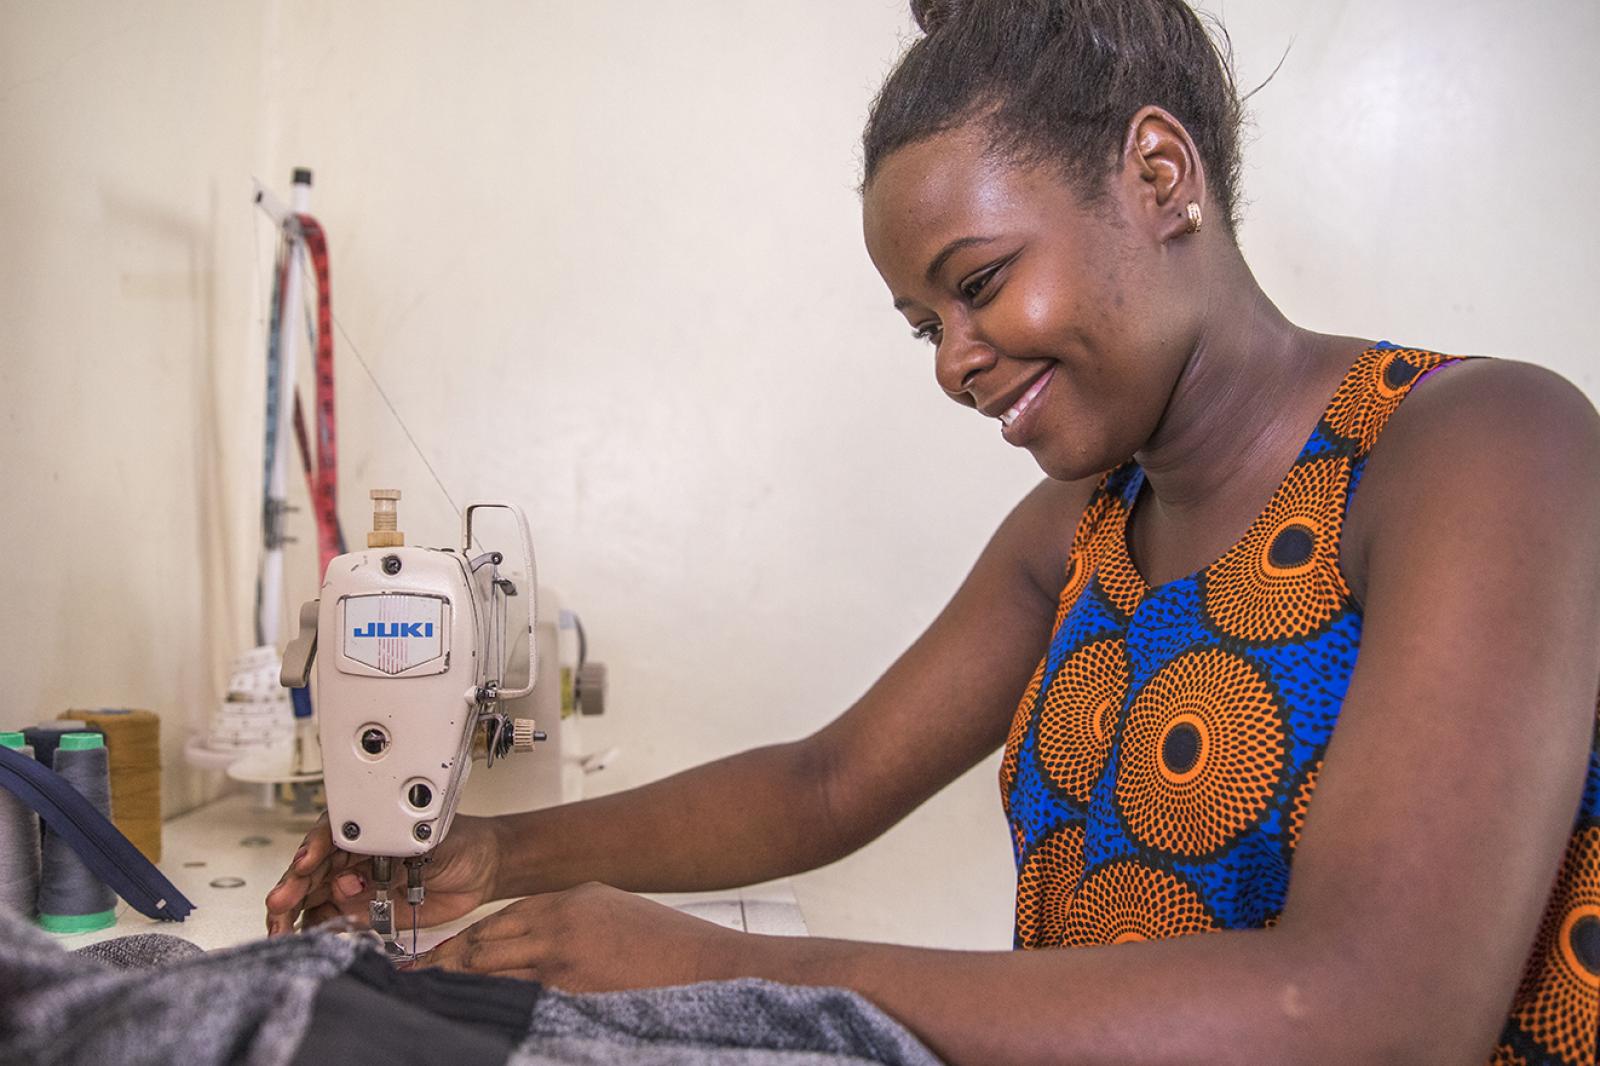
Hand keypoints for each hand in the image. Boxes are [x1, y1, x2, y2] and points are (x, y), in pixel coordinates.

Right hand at [265, 812, 502, 935]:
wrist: (479, 869)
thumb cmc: (459, 842)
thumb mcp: (432, 840)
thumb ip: (396, 856)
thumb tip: (362, 875)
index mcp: (366, 829)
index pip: (330, 835)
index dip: (313, 849)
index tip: (304, 863)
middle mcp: (353, 856)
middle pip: (311, 870)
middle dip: (292, 886)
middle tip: (280, 903)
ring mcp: (354, 884)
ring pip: (312, 898)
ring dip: (294, 913)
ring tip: (282, 929)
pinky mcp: (361, 911)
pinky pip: (330, 920)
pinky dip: (316, 930)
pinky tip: (305, 938)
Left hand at [412, 882, 741, 990]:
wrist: (704, 965)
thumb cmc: (663, 941)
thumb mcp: (607, 908)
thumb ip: (564, 915)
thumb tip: (523, 935)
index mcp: (566, 902)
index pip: (495, 922)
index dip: (458, 944)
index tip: (428, 959)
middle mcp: (557, 929)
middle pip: (483, 948)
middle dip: (444, 967)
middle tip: (409, 982)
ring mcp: (563, 966)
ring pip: (493, 978)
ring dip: (459, 990)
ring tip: (425, 1001)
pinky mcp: (572, 998)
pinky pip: (521, 1006)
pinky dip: (494, 1011)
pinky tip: (472, 1020)